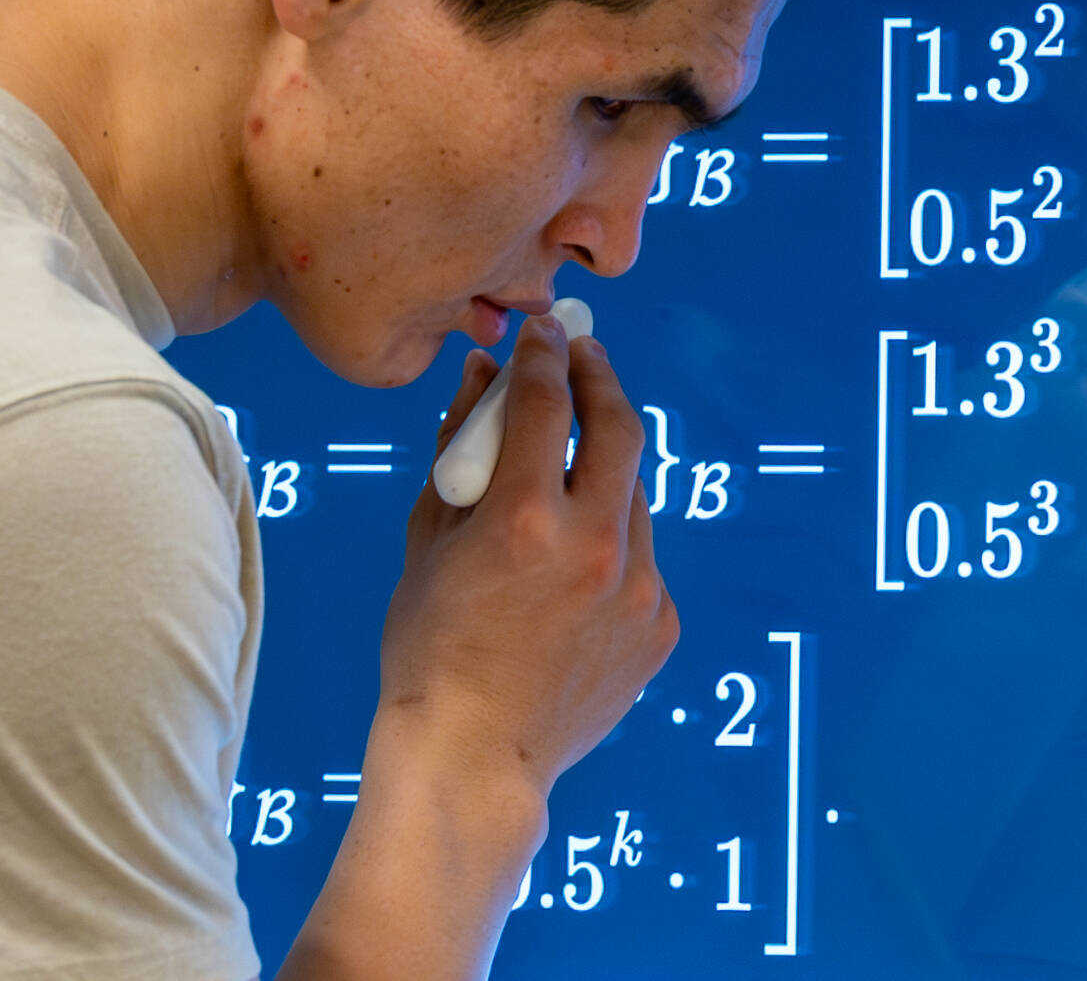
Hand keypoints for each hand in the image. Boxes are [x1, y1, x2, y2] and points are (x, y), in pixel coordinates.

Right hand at [374, 318, 679, 796]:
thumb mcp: (428, 537)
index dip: (544, 354)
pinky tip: (573, 563)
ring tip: (568, 467)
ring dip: (603, 465)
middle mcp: (594, 546)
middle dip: (599, 379)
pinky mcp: (659, 626)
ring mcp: (637, 590)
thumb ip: (458, 450)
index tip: (544, 331)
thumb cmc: (429, 646)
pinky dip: (610, 540)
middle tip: (583, 357)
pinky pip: (640, 558)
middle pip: (618, 427)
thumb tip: (480, 377)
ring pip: (632, 493)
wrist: (472, 756)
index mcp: (524, 520)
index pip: (545, 400)